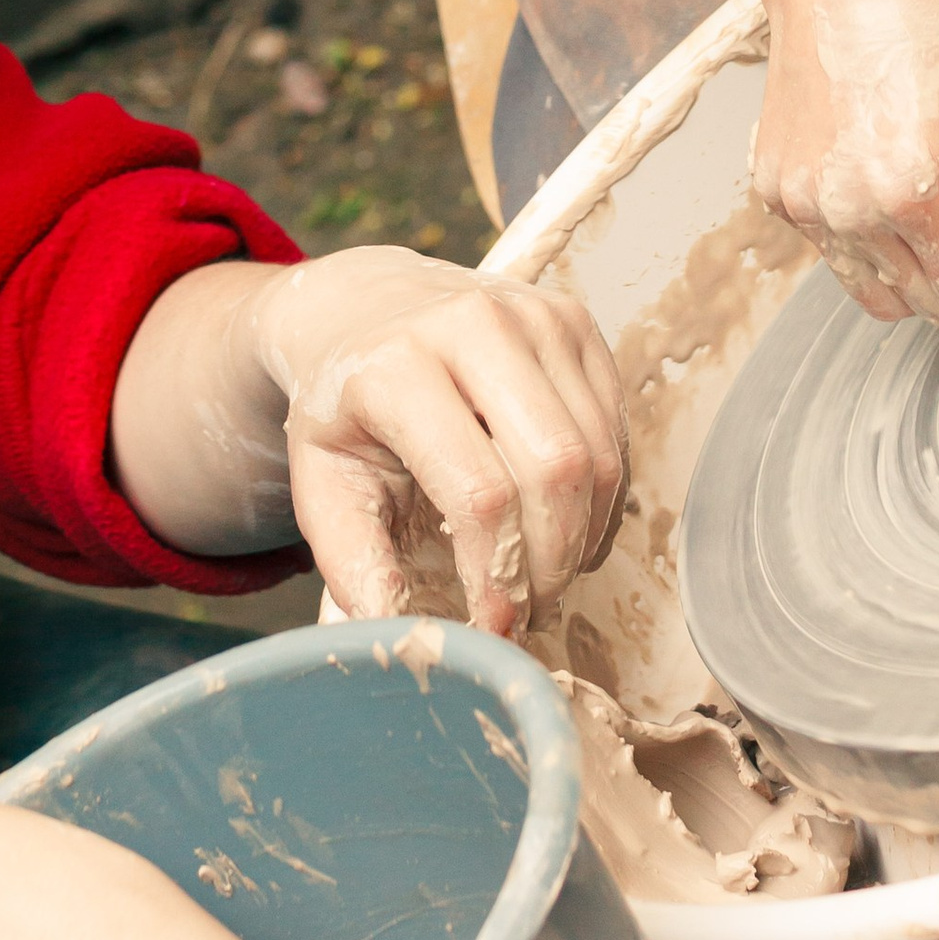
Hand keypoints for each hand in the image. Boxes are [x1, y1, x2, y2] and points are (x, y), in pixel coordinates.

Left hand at [248, 247, 624, 636]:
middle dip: (552, 562)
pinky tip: (564, 524)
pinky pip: (616, 431)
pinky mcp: (574, 321)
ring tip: (542, 571)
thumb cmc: (345, 401)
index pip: (481, 492)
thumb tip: (395, 633)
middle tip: (528, 606)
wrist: (363, 306)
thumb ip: (353, 561)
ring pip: (599, 456)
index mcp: (399, 365)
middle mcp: (473, 325)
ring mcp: (534, 315)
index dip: (498, 574)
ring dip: (583, 537)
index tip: (493, 624)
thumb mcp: (323, 480)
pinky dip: (601, 498)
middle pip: (557, 471)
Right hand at [749, 0, 938, 323]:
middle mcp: (845, 208)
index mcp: (911, 190)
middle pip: (929, 305)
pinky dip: (871, 235)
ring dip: (921, 268)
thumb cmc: (928, 6)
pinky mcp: (775, 188)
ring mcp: (802, 202)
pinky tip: (893, 172)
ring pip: (879, 292)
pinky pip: (835, 250)